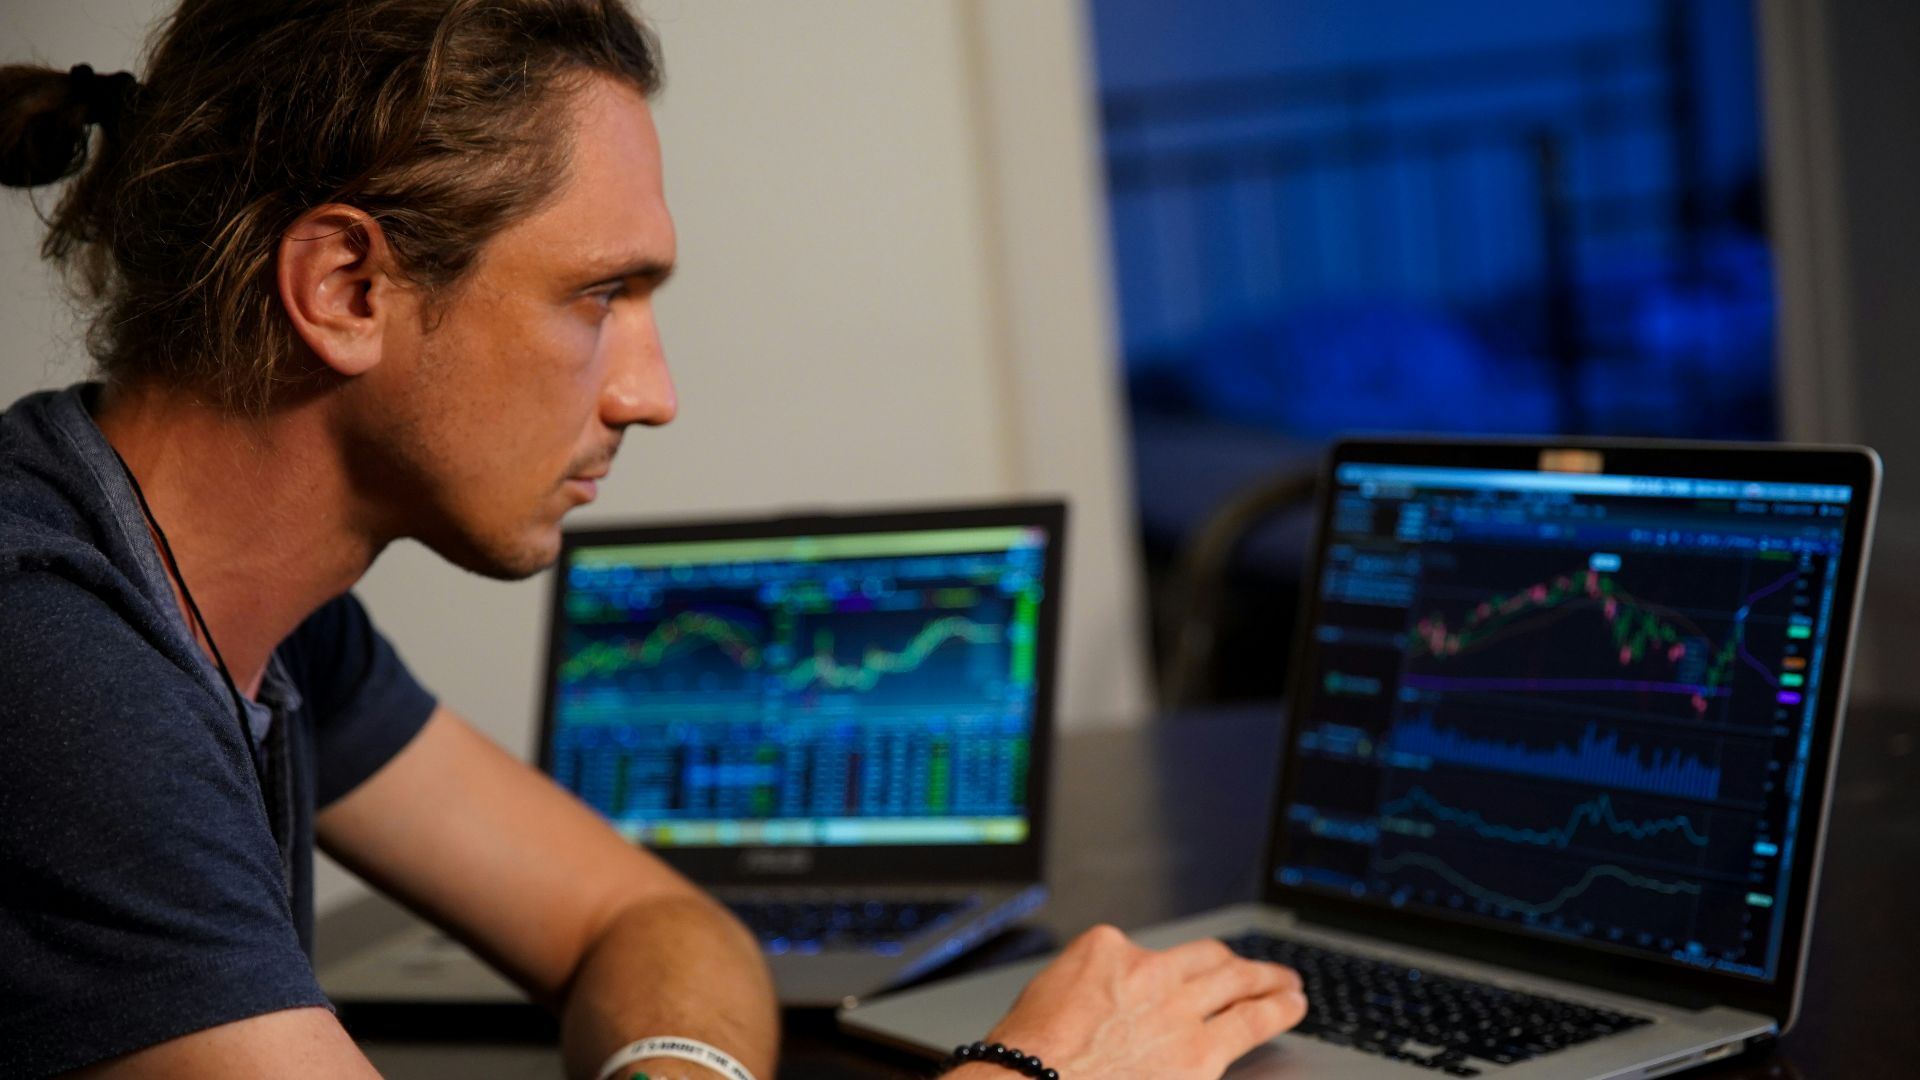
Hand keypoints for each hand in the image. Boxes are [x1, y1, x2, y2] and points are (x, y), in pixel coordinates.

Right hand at [951, 925, 1307, 1079]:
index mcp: (1104, 950)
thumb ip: (1087, 992)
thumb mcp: (1047, 997)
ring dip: (1268, 980)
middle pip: (1206, 959)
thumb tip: (1102, 1008)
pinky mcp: (1198, 1053)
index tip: (1178, 976)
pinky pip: (1248, 1024)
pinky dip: (1276, 1012)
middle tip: (1258, 968)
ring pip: (1237, 983)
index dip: (1166, 968)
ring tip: (1288, 984)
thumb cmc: (1025, 1057)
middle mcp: (1147, 971)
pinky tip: (1290, 1008)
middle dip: (1235, 963)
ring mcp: (1176, 1009)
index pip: (1148, 952)